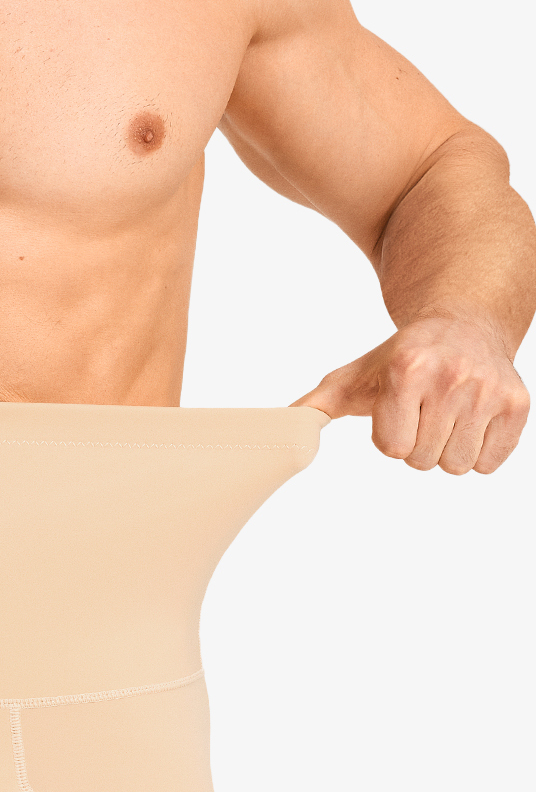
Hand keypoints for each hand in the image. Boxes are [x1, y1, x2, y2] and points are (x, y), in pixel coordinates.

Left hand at [293, 317, 529, 472]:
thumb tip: (279, 431)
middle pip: (422, 461)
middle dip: (417, 443)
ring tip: (447, 415)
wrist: (463, 325)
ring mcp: (488, 391)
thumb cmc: (401, 359)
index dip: (390, 436)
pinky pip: (489, 464)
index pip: (391, 448)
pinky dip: (479, 452)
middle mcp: (451, 377)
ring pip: (455, 466)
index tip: (398, 409)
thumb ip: (315, 406)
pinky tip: (472, 421)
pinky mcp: (518, 405)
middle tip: (425, 411)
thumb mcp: (354, 377)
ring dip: (446, 450)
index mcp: (407, 369)